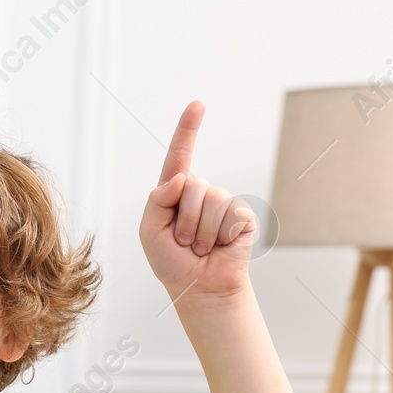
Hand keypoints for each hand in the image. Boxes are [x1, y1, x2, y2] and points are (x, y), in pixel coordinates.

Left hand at [139, 101, 256, 302]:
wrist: (199, 288)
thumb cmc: (172, 261)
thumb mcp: (150, 231)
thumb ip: (157, 201)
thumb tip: (179, 178)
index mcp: (175, 193)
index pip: (180, 157)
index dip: (188, 130)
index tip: (197, 105)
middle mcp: (200, 194)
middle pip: (192, 184)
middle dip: (184, 217)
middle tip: (184, 242)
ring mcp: (223, 204)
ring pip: (211, 200)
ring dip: (200, 230)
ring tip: (199, 247)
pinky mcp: (242, 217)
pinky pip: (229, 214)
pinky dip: (219, 235)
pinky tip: (220, 246)